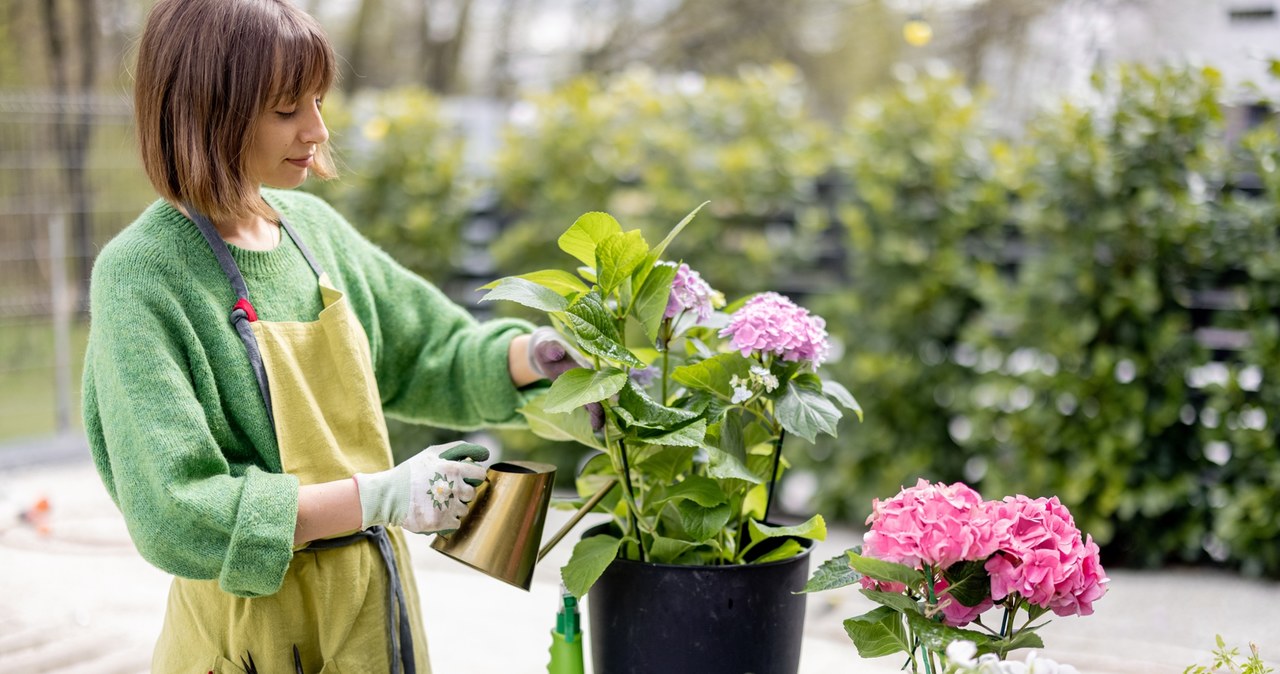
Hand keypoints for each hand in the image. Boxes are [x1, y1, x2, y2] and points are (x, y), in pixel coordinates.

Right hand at [354, 441, 488, 534]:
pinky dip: (448, 520)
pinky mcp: (440, 522)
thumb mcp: (432, 453)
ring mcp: (447, 507)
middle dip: (461, 493)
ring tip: (437, 502)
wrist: (389, 495)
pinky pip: (456, 523)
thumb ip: (458, 449)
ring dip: (454, 507)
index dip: (472, 477)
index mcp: (453, 469)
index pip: (480, 475)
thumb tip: (483, 453)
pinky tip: (436, 513)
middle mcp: (453, 488)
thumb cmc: (411, 472)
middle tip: (444, 491)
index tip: (463, 479)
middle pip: (471, 494)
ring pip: (464, 509)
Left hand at [527, 326, 603, 429]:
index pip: (592, 385)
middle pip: (599, 396)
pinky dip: (595, 415)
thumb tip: (557, 352)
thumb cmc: (548, 350)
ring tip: (600, 430)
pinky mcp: (582, 392)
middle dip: (603, 411)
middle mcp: (588, 378)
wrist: (550, 352)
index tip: (598, 414)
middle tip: (602, 427)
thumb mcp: (546, 348)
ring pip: (597, 402)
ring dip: (601, 415)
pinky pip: (591, 404)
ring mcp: (586, 385)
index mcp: (582, 368)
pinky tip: (596, 427)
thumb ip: (551, 349)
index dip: (596, 400)